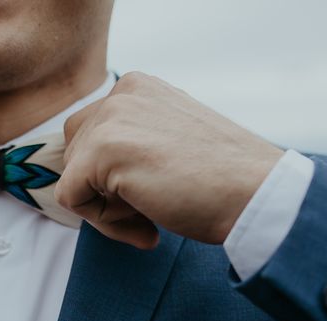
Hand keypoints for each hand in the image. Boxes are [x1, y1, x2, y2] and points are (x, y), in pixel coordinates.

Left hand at [55, 72, 284, 248]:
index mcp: (137, 88)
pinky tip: (145, 225)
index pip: (90, 137)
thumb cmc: (222, 180)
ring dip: (106, 209)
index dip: (112, 178)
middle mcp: (121, 93)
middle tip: (148, 210)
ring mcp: (110, 119)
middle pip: (74, 156)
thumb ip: (132, 143)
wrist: (255, 194)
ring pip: (72, 179)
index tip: (151, 194)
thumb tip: (85, 176)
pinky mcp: (102, 151)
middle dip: (104, 192)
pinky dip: (103, 224)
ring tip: (150, 215)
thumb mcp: (169, 142)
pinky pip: (71, 199)